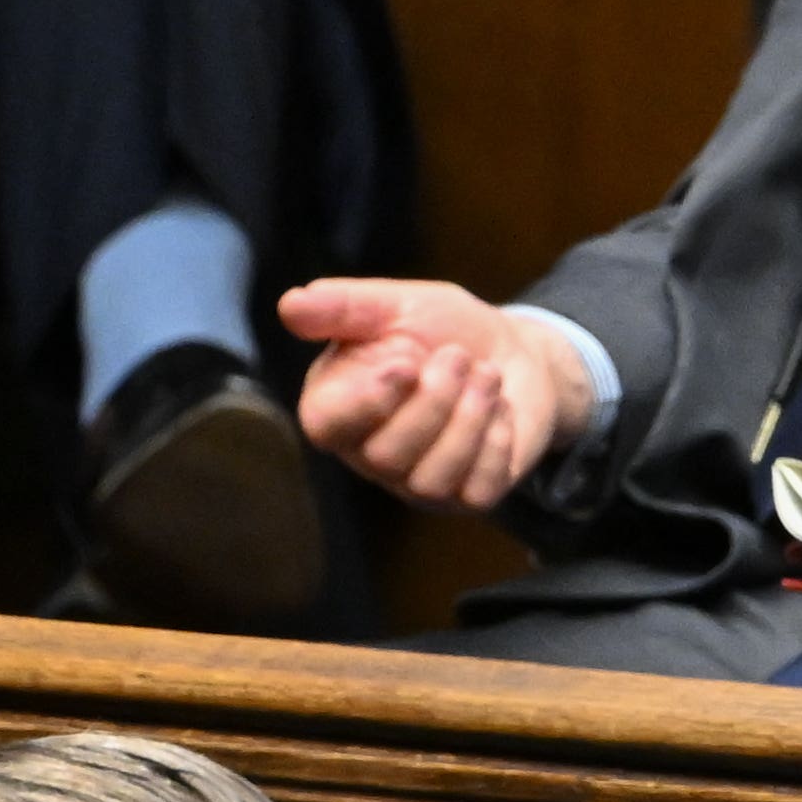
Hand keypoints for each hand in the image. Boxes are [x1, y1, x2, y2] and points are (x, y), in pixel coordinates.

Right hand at [280, 274, 595, 510]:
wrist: (512, 348)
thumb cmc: (440, 328)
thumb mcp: (393, 304)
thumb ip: (342, 306)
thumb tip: (289, 305)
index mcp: (339, 405)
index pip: (325, 427)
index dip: (365, 402)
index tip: (406, 363)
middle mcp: (371, 453)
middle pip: (385, 457)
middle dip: (434, 400)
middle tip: (458, 355)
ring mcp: (418, 482)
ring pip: (430, 481)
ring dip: (469, 418)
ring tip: (486, 374)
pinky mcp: (467, 496)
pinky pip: (478, 492)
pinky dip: (496, 444)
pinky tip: (500, 410)